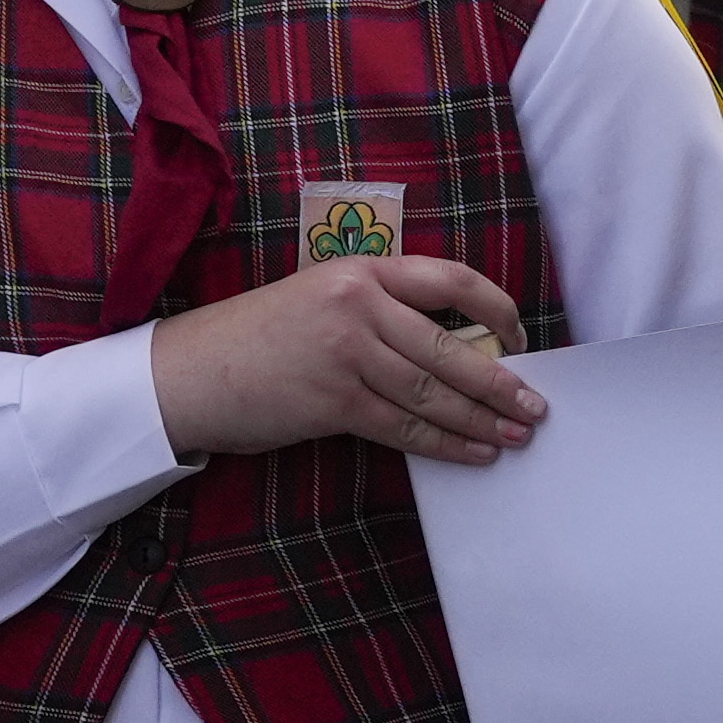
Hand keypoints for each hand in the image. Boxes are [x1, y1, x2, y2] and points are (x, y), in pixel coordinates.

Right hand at [148, 253, 546, 466]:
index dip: (496, 310)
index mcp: (362, 269)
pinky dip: (443, 443)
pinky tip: (472, 453)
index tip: (520, 338)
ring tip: (515, 434)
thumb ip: (382, 312)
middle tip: (535, 406)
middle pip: (451, 346)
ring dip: (480, 418)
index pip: (452, 280)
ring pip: (432, 391)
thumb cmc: (258, 337)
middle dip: (500, 381)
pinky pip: (403, 427)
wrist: (187, 373)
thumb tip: (458, 352)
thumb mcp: (322, 298)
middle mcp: (359, 304)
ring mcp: (346, 352)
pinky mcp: (333, 401)